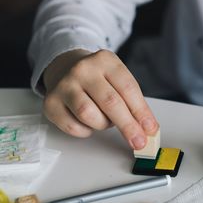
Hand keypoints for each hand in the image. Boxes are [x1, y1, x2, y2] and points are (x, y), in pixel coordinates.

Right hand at [43, 49, 158, 149]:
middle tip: (139, 142)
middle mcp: (83, 70)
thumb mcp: (119, 81)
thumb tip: (148, 129)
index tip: (150, 129)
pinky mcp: (51, 102)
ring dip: (103, 125)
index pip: (128, 89)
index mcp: (105, 61)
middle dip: (128, 126)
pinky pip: (73, 126)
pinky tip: (89, 123)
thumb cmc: (98, 78)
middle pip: (110, 102)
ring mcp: (64, 85)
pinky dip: (86, 131)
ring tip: (106, 120)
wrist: (66, 67)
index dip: (141, 112)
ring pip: (89, 114)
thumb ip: (134, 103)